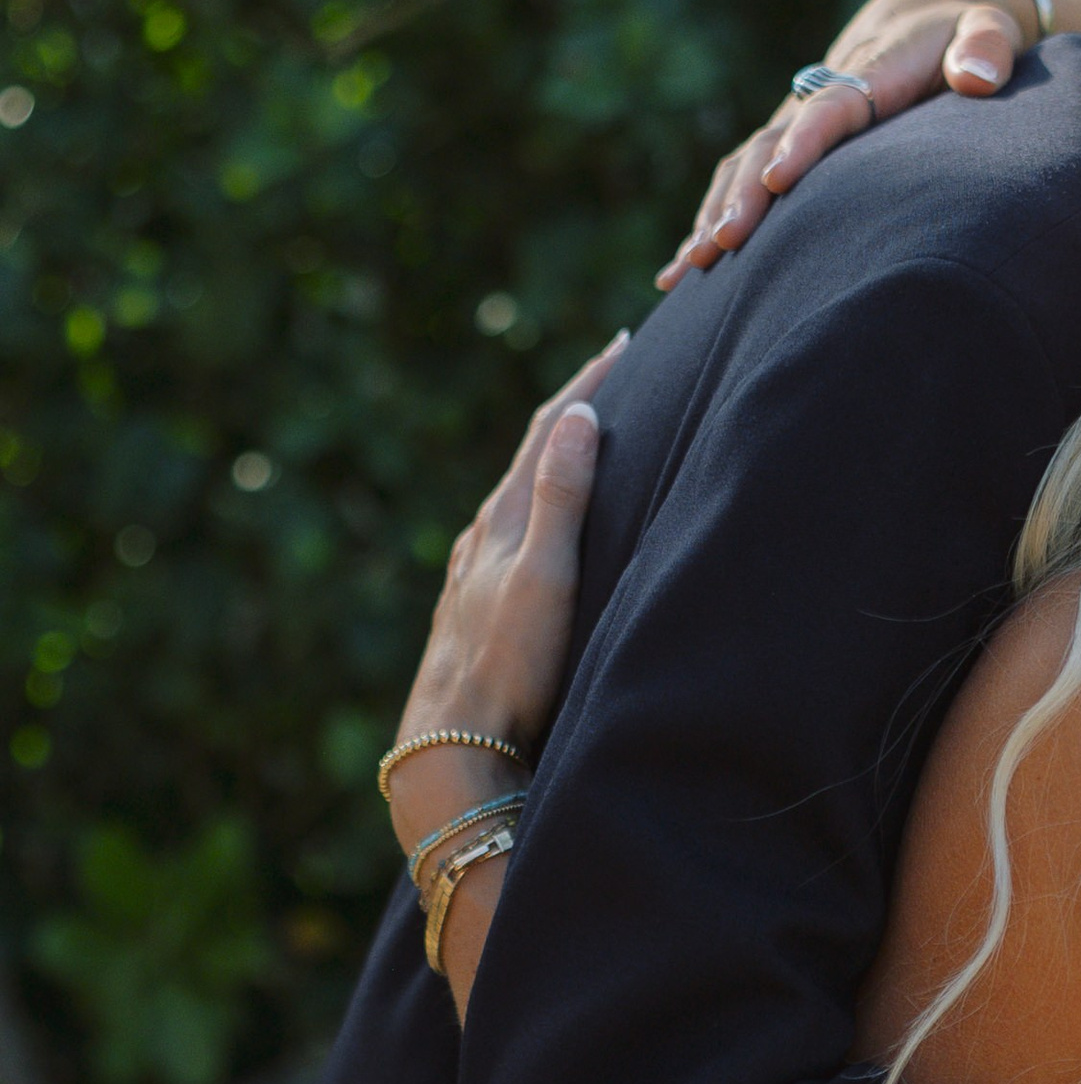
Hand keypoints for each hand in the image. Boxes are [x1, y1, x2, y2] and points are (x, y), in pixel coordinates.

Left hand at [387, 334, 623, 839]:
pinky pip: (508, 536)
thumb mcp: (547, 576)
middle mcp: (482, 536)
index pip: (548, 432)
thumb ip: (562, 498)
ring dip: (550, 463)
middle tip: (610, 378)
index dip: (586, 384)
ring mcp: (474, 572)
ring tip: (580, 446)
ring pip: (516, 498)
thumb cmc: (510, 665)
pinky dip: (533, 510)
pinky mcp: (474, 606)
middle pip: (530, 456)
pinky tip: (533, 531)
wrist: (454, 740)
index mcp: (503, 519)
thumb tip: (579, 417)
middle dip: (572, 414)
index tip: (623, 343)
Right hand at [659, 0, 1043, 287]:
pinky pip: (744, 176)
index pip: (832, 106)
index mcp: (872, 71)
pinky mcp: (790, 137)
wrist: (925, 12)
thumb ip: (988, 46)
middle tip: (722, 244)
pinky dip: (713, 217)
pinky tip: (684, 269)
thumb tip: (976, 78)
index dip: (805, 141)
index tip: (780, 179)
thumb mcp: (992, 28)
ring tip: (688, 268)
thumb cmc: (967, 31)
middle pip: (772, 142)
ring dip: (715, 213)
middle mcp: (820, 93)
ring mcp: (799, 117)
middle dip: (744, 194)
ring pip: (746, 163)